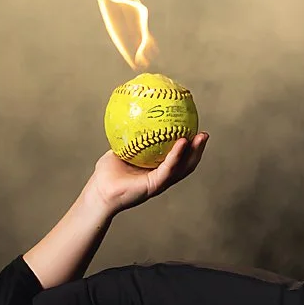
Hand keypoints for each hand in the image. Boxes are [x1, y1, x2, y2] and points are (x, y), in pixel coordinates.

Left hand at [85, 132, 209, 215]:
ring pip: (183, 167)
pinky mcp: (155, 186)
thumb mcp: (120, 148)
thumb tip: (132, 113)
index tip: (194, 129)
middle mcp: (162, 176)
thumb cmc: (107, 173)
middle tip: (204, 133)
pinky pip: (169, 168)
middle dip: (198, 149)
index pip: (178, 157)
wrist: (99, 191)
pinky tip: (182, 141)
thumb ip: (129, 135)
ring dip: (194, 152)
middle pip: (187, 163)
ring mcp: (160, 182)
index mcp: (157, 169)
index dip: (189, 145)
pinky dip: (177, 155)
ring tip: (200, 137)